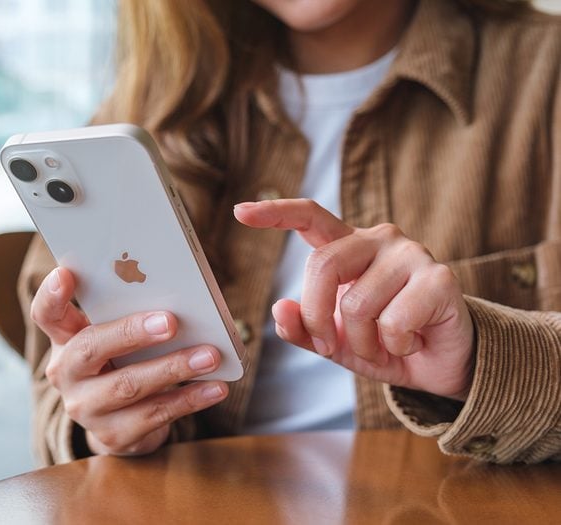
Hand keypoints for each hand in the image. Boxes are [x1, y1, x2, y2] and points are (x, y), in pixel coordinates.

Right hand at [30, 267, 228, 455]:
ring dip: (174, 367)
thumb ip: (131, 316)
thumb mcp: (118, 337)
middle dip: (132, 332)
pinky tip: (214, 387)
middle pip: (90, 347)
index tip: (65, 274)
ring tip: (209, 355)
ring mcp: (86, 408)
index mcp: (65, 339)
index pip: (47, 314)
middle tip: (171, 321)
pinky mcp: (113, 436)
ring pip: (129, 385)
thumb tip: (180, 298)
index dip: (51, 295)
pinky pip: (155, 414)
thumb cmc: (124, 362)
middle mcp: (67, 374)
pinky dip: (189, 398)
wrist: (122, 422)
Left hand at [234, 199, 474, 400]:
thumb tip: (280, 308)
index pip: (310, 217)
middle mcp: (379, 240)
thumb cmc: (384, 344)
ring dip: (363, 343)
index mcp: (349, 248)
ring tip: (383, 345)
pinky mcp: (439, 278)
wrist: (440, 365)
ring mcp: (411, 254)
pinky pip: (394, 322)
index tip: (240, 212)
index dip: (276, 213)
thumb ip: (303, 327)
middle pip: (323, 266)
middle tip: (329, 347)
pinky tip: (412, 341)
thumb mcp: (335, 341)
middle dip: (316, 317)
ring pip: (357, 304)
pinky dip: (394, 346)